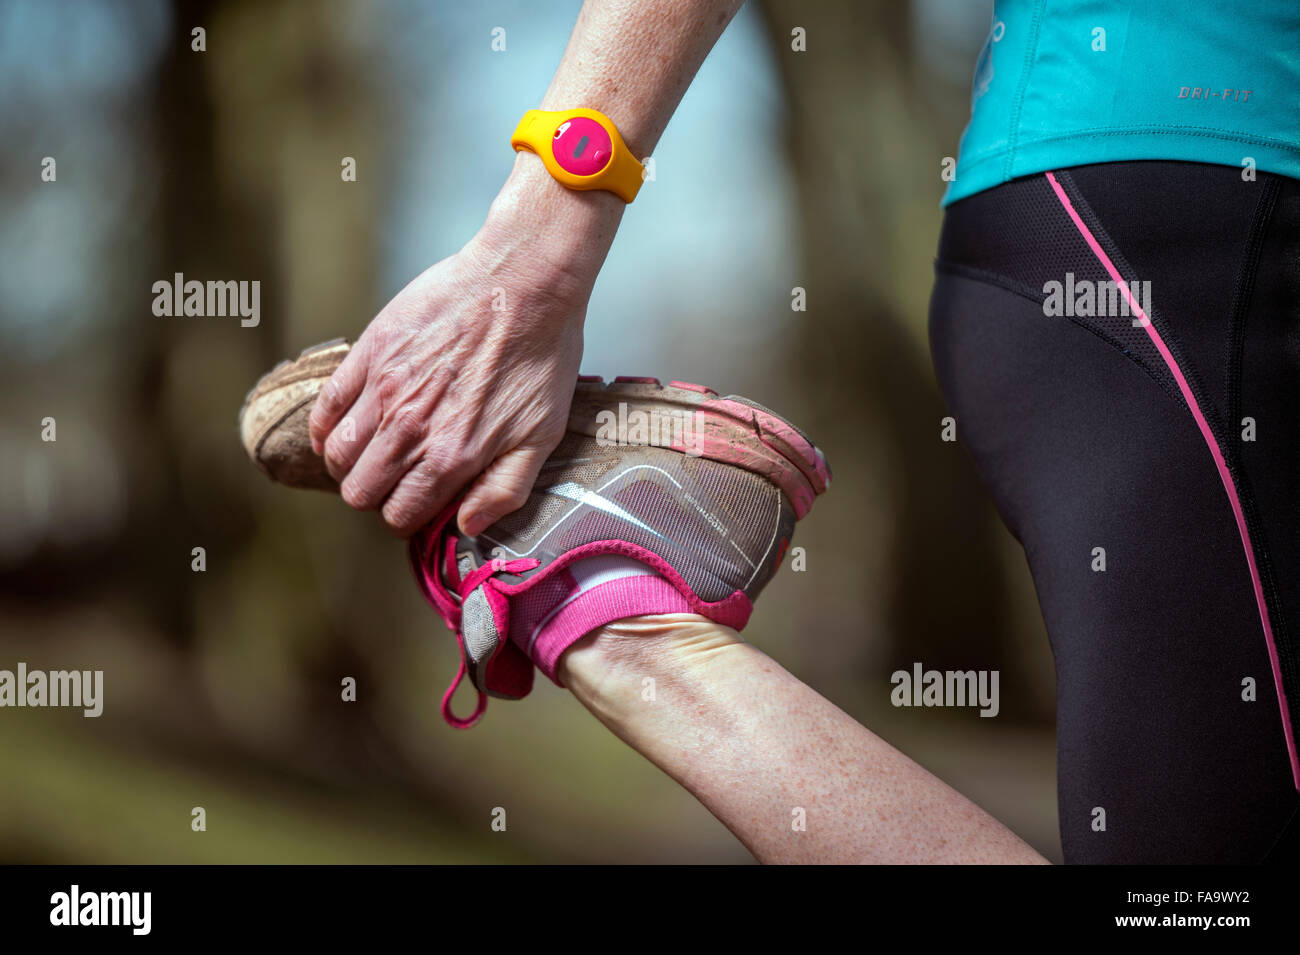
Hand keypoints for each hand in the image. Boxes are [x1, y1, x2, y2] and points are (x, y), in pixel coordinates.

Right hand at [308, 157, 622, 536]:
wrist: (524, 282)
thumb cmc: (541, 357)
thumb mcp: (541, 436)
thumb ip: (504, 490)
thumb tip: (467, 528)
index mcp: (451, 457)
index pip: (401, 514)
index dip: (406, 517)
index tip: (416, 504)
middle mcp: (410, 430)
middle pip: (360, 490)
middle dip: (375, 494)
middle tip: (394, 480)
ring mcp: (384, 391)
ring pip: (338, 453)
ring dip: (348, 464)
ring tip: (369, 456)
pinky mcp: (370, 353)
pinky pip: (327, 405)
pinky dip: (325, 426)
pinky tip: (339, 429)